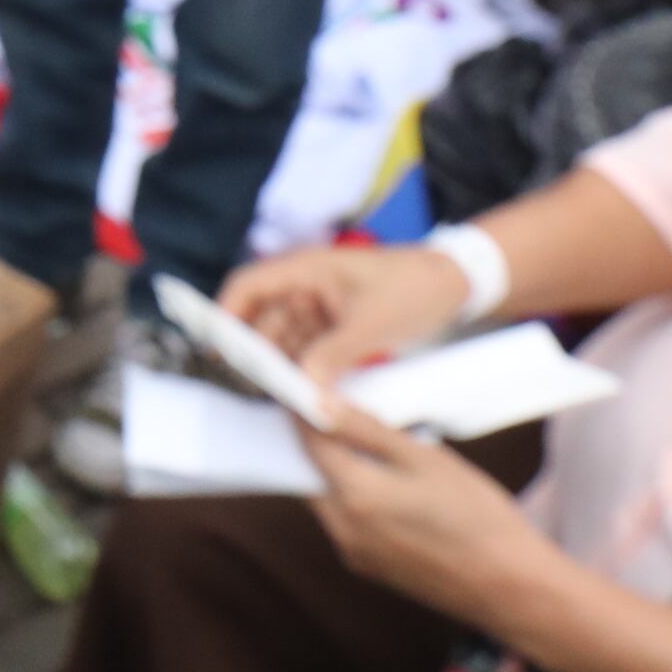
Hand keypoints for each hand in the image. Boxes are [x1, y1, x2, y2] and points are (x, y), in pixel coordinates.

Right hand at [224, 241, 473, 392]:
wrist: (455, 285)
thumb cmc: (411, 288)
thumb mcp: (371, 324)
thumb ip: (332, 357)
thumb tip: (304, 393)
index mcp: (305, 271)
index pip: (248, 286)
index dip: (225, 314)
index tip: (216, 350)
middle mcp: (304, 289)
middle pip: (261, 321)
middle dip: (254, 354)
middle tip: (252, 390)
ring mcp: (319, 311)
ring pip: (284, 343)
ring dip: (280, 369)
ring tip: (281, 400)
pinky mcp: (335, 331)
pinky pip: (307, 353)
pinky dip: (304, 374)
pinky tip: (303, 397)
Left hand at [295, 392, 565, 630]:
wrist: (510, 586)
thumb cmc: (476, 517)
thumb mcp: (424, 458)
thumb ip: (366, 430)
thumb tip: (320, 404)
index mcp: (354, 497)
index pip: (310, 443)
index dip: (307, 413)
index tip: (310, 390)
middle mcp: (343, 531)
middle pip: (311, 475)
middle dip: (322, 444)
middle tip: (347, 416)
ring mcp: (355, 554)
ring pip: (328, 500)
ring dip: (340, 473)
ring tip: (379, 452)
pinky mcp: (369, 568)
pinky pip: (347, 523)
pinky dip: (357, 499)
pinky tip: (394, 490)